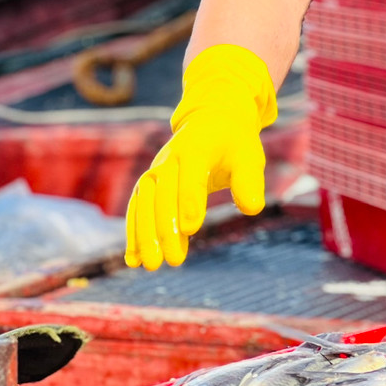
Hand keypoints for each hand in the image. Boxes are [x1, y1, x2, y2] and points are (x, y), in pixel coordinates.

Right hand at [125, 45, 276, 269]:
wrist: (213, 120)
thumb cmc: (235, 142)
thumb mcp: (250, 155)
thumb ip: (249, 180)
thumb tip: (253, 209)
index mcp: (197, 147)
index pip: (191, 175)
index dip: (190, 201)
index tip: (191, 230)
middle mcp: (170, 158)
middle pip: (162, 194)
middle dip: (165, 228)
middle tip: (172, 261)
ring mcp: (156, 169)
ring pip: (143, 203)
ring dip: (144, 234)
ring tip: (151, 265)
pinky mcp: (149, 183)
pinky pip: (136, 207)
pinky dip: (133, 232)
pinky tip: (133, 259)